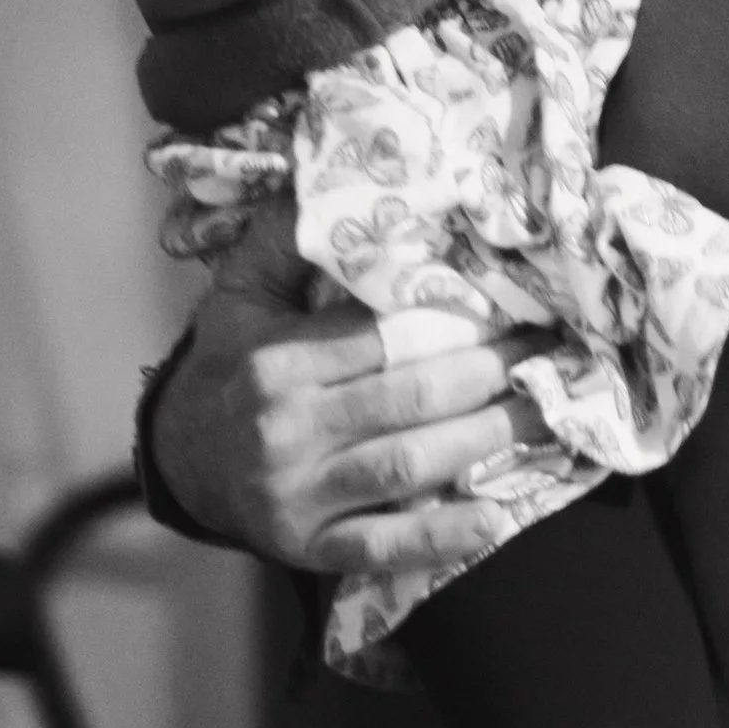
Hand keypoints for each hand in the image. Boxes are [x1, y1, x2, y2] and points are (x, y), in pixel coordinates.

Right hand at [150, 195, 551, 578]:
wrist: (177, 461)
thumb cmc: (229, 365)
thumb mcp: (240, 294)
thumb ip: (285, 240)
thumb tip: (336, 181)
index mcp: (278, 361)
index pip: (382, 335)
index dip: (457, 320)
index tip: (515, 302)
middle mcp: (288, 427)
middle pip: (409, 398)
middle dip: (492, 374)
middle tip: (551, 352)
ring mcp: (300, 493)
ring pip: (408, 464)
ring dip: (487, 442)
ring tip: (550, 415)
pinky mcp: (309, 546)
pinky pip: (383, 546)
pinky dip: (440, 537)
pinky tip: (495, 519)